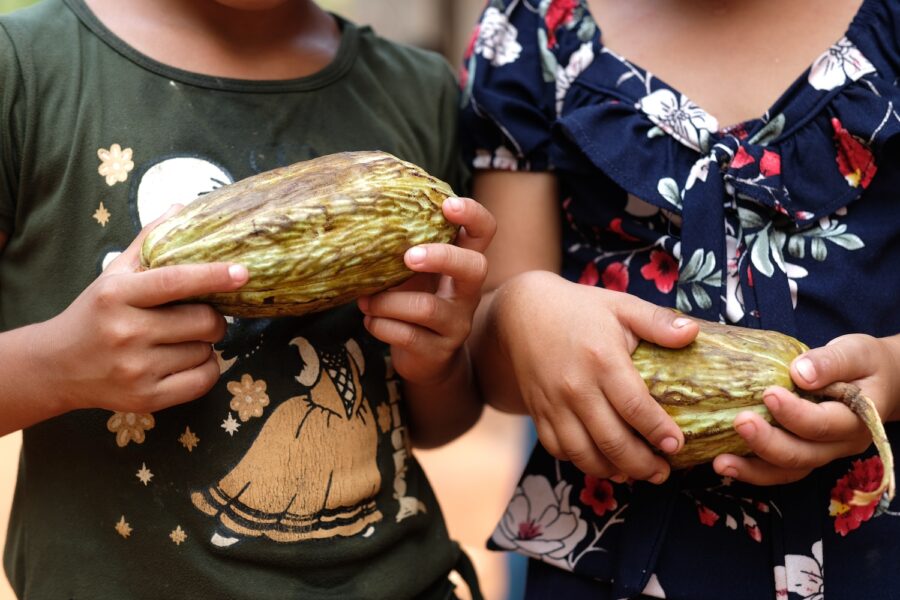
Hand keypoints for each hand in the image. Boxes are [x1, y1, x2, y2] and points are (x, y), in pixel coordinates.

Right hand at [34, 207, 248, 414]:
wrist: (56, 367)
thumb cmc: (94, 315)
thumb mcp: (114, 276)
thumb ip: (148, 243)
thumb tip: (181, 208)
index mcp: (117, 295)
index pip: (174, 281)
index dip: (212, 276)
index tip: (242, 272)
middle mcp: (126, 332)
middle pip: (203, 321)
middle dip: (214, 318)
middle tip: (202, 316)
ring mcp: (136, 369)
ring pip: (205, 351)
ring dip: (205, 345)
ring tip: (181, 341)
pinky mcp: (146, 398)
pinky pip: (203, 380)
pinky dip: (206, 369)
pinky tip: (188, 361)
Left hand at [358, 197, 494, 384]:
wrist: (427, 361)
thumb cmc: (416, 302)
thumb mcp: (415, 274)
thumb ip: (403, 250)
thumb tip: (360, 219)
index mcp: (464, 264)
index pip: (485, 231)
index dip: (473, 214)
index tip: (447, 205)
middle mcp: (468, 293)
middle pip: (475, 267)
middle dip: (441, 256)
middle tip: (408, 257)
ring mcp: (457, 324)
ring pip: (427, 307)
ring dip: (387, 301)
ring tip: (365, 301)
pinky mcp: (439, 351)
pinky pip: (408, 335)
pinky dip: (381, 325)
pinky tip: (370, 321)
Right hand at [490, 273, 698, 482]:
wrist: (522, 312)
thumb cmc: (578, 309)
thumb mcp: (621, 306)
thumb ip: (657, 321)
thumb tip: (693, 333)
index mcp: (602, 360)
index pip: (635, 407)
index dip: (658, 432)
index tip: (676, 445)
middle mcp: (576, 388)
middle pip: (612, 441)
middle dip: (642, 465)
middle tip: (662, 472)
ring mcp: (554, 404)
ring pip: (584, 454)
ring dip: (612, 472)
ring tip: (634, 474)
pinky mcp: (538, 412)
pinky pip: (558, 449)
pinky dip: (581, 462)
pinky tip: (601, 462)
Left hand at [713, 333, 899, 484]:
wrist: (877, 382)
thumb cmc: (864, 363)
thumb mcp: (855, 352)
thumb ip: (830, 362)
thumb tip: (800, 373)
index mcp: (859, 419)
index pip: (825, 424)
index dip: (796, 413)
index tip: (769, 393)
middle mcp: (841, 444)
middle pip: (803, 454)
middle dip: (768, 442)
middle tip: (739, 422)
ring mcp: (822, 453)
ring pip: (789, 470)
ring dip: (753, 469)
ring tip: (721, 463)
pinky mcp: (804, 453)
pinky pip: (779, 470)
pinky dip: (752, 470)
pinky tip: (725, 463)